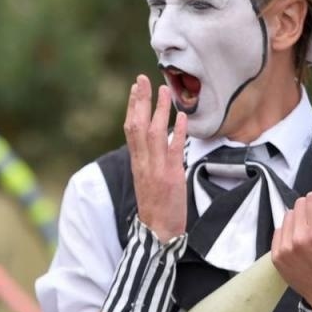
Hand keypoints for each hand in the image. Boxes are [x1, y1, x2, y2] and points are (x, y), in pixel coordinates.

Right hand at [124, 74, 187, 241]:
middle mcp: (144, 164)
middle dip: (140, 101)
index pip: (130, 129)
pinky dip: (176, 134)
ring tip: (164, 91)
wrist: (157, 233)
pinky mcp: (172, 178)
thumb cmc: (156, 208)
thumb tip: (161, 138)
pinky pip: (173, 152)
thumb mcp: (148, 180)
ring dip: (159, 111)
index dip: (132, 107)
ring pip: (153, 135)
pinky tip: (180, 118)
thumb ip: (152, 159)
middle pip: (137, 127)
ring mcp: (157, 170)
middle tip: (143, 78)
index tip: (136, 88)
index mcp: (137, 163)